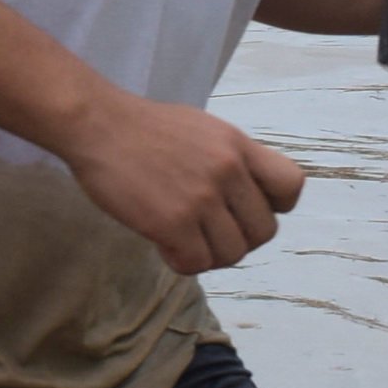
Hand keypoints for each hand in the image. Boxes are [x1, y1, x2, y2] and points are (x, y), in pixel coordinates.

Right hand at [57, 89, 306, 276]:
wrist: (96, 124)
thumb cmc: (142, 127)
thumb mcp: (202, 129)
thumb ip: (228, 158)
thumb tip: (241, 196)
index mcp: (238, 146)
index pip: (291, 186)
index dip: (273, 206)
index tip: (243, 207)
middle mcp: (228, 171)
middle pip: (263, 231)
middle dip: (238, 239)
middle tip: (208, 234)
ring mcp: (201, 198)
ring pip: (233, 253)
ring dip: (210, 255)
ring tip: (185, 242)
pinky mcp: (172, 222)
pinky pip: (196, 263)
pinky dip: (182, 262)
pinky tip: (165, 247)